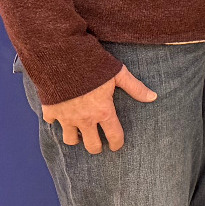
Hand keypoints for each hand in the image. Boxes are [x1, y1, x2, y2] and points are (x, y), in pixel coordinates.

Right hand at [39, 66, 158, 154]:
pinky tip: (60, 115)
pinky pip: (51, 122)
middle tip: (98, 144)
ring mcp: (66, 117)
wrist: (63, 58)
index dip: (117, 144)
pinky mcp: (51, 110)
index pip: (114, 136)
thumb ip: (135, 88)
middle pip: (91, 145)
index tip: (116, 146)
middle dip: (96, 147)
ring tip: (80, 133)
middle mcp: (85, 119)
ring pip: (70, 139)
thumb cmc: (94, 65)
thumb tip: (153, 97)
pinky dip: (56, 120)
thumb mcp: (118, 74)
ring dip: (76, 138)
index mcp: (103, 111)